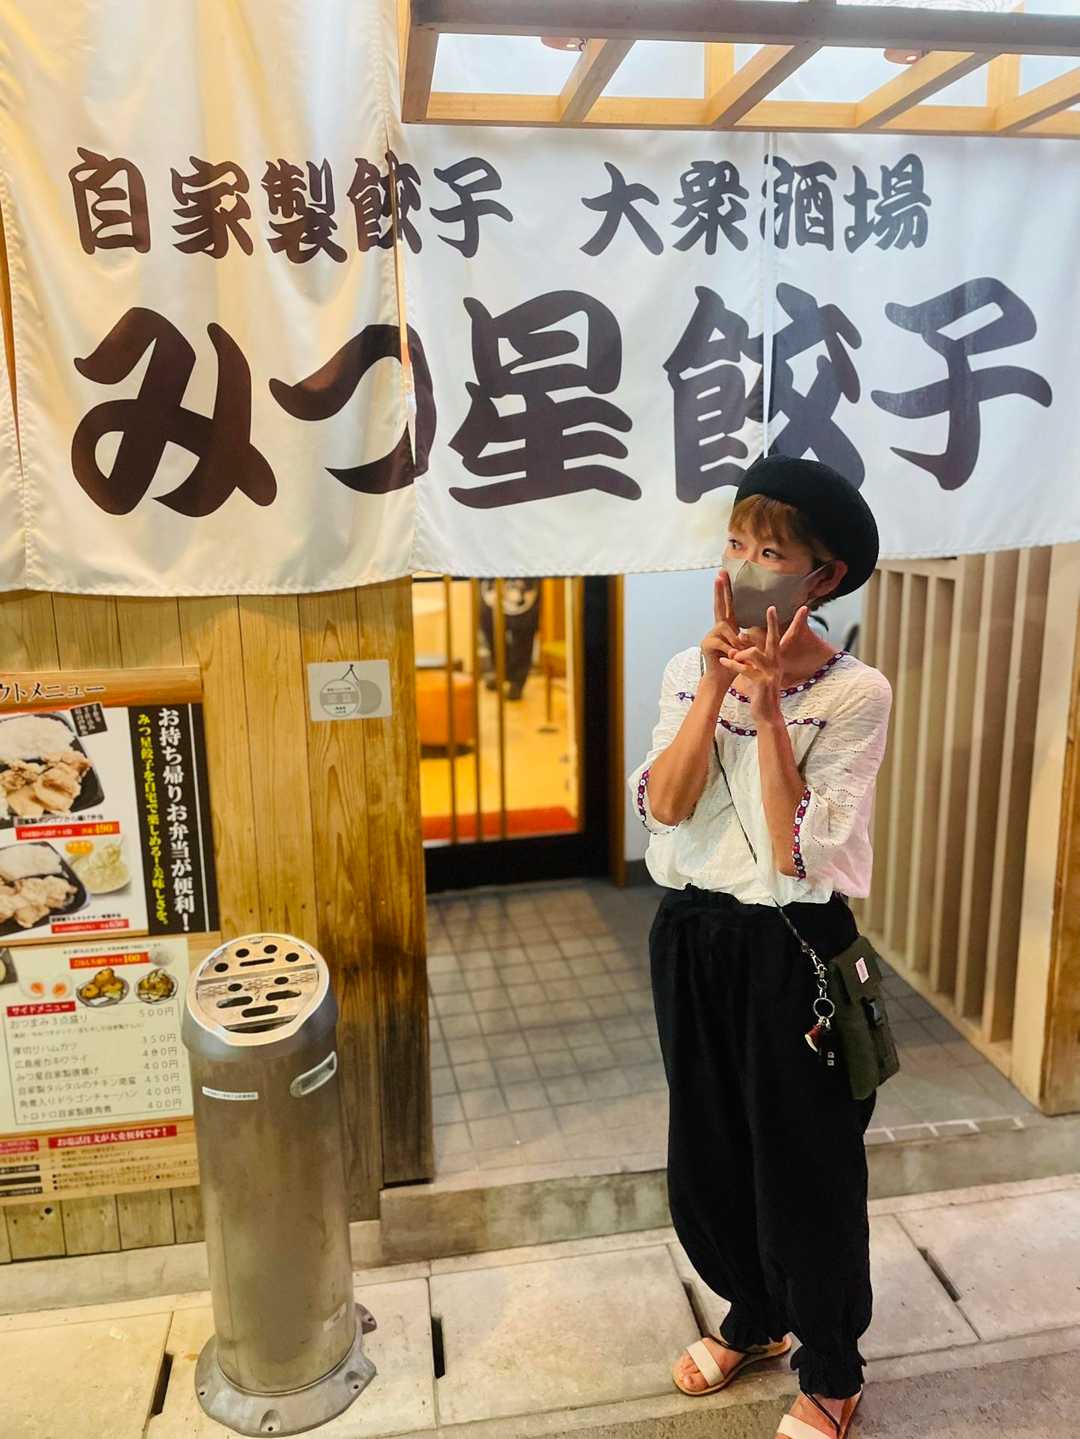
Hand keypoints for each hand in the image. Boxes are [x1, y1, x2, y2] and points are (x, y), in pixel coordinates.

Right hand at [700, 571, 745, 688]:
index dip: (725, 590)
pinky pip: (723, 641)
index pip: (727, 604)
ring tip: (738, 654)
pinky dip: (731, 650)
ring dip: (736, 641)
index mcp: (727, 626)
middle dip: (720, 590)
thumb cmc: (733, 664)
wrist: (721, 679)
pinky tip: (732, 657)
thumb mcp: (743, 648)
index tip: (722, 574)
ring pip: (727, 629)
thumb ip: (745, 637)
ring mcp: (710, 634)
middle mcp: (717, 627)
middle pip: (719, 605)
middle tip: (719, 574)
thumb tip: (748, 631)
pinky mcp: (707, 643)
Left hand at [727, 605, 811, 722]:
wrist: (767, 714)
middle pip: (775, 639)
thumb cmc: (760, 691)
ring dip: (739, 653)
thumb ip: (753, 656)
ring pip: (754, 653)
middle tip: (771, 608)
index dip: (784, 623)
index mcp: (775, 659)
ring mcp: (770, 673)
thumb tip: (742, 638)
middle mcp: (776, 663)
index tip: (789, 607)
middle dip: (773, 623)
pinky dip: (732, 665)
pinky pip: (745, 669)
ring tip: (730, 656)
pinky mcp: (762, 682)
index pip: (781, 638)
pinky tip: (724, 662)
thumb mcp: (758, 670)